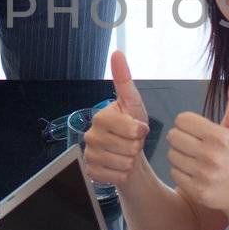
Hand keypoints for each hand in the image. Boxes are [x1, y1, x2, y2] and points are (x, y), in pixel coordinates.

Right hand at [83, 51, 149, 186]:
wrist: (128, 156)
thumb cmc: (132, 130)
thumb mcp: (133, 104)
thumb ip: (124, 80)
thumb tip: (117, 53)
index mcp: (100, 117)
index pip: (130, 128)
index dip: (140, 131)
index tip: (138, 129)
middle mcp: (90, 135)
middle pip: (128, 147)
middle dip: (136, 147)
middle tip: (131, 143)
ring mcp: (89, 154)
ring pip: (123, 163)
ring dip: (131, 161)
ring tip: (126, 154)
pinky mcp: (91, 172)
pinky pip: (116, 176)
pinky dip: (123, 174)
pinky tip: (119, 166)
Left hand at [166, 74, 228, 213]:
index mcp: (219, 136)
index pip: (182, 119)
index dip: (187, 125)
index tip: (197, 132)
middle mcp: (211, 154)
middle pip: (173, 136)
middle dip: (181, 140)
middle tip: (194, 146)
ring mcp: (203, 174)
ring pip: (171, 155)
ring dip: (180, 157)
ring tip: (195, 160)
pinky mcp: (196, 190)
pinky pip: (173, 173)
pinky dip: (180, 173)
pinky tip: (194, 174)